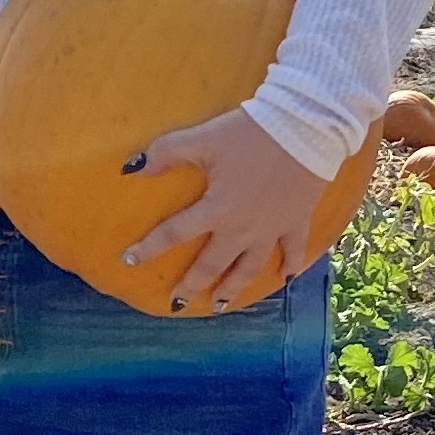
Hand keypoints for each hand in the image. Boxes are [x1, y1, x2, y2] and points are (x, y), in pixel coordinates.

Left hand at [118, 105, 323, 311]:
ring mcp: (271, 228)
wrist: (305, 129)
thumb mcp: (204, 138)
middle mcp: (242, 228)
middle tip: (177, 303)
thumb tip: (133, 169)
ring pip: (249, 268)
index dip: (149, 247)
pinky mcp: (296, 220)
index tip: (129, 261)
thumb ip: (166, 152)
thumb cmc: (250, 134)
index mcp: (216, 209)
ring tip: (220, 305)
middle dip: (192, 285)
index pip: (175, 233)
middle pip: (212, 263)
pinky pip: (293, 250)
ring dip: (233, 288)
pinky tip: (285, 280)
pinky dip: (290, 266)